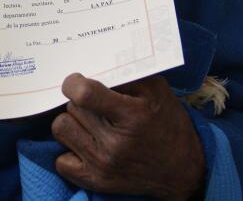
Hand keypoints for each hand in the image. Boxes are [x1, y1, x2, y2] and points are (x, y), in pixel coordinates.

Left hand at [51, 73, 204, 200]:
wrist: (182, 169)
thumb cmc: (167, 123)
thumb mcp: (156, 90)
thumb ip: (127, 74)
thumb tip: (94, 62)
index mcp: (132, 115)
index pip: (84, 94)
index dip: (74, 83)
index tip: (76, 81)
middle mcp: (115, 143)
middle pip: (72, 108)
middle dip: (81, 102)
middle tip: (98, 106)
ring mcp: (103, 165)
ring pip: (62, 128)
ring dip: (73, 122)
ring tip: (90, 123)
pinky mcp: (96, 181)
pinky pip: (61, 160)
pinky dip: (70, 150)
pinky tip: (88, 144)